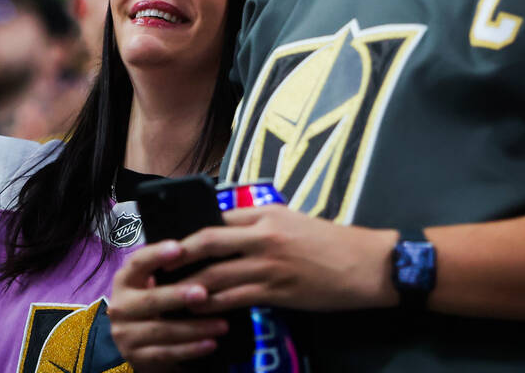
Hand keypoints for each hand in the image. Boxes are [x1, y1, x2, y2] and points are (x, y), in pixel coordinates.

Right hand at [108, 240, 229, 370]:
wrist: (139, 344)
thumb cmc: (156, 304)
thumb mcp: (155, 284)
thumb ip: (171, 269)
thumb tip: (202, 248)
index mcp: (125, 281)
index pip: (138, 262)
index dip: (156, 254)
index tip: (179, 248)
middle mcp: (120, 307)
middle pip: (150, 300)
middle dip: (178, 296)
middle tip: (204, 293)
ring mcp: (126, 335)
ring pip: (162, 330)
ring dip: (194, 328)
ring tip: (222, 325)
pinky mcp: (137, 358)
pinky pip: (166, 354)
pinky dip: (190, 349)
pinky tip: (211, 344)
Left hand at [180, 206, 396, 312]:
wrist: (368, 265)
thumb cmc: (332, 242)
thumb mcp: (294, 221)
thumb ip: (261, 225)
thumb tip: (226, 233)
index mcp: (268, 213)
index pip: (218, 217)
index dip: (190, 230)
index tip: (170, 241)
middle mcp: (264, 235)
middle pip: (206, 242)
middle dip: (177, 256)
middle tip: (156, 268)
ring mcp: (269, 265)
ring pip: (215, 275)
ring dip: (188, 287)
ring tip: (169, 295)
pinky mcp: (277, 292)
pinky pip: (234, 300)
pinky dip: (212, 306)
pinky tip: (198, 312)